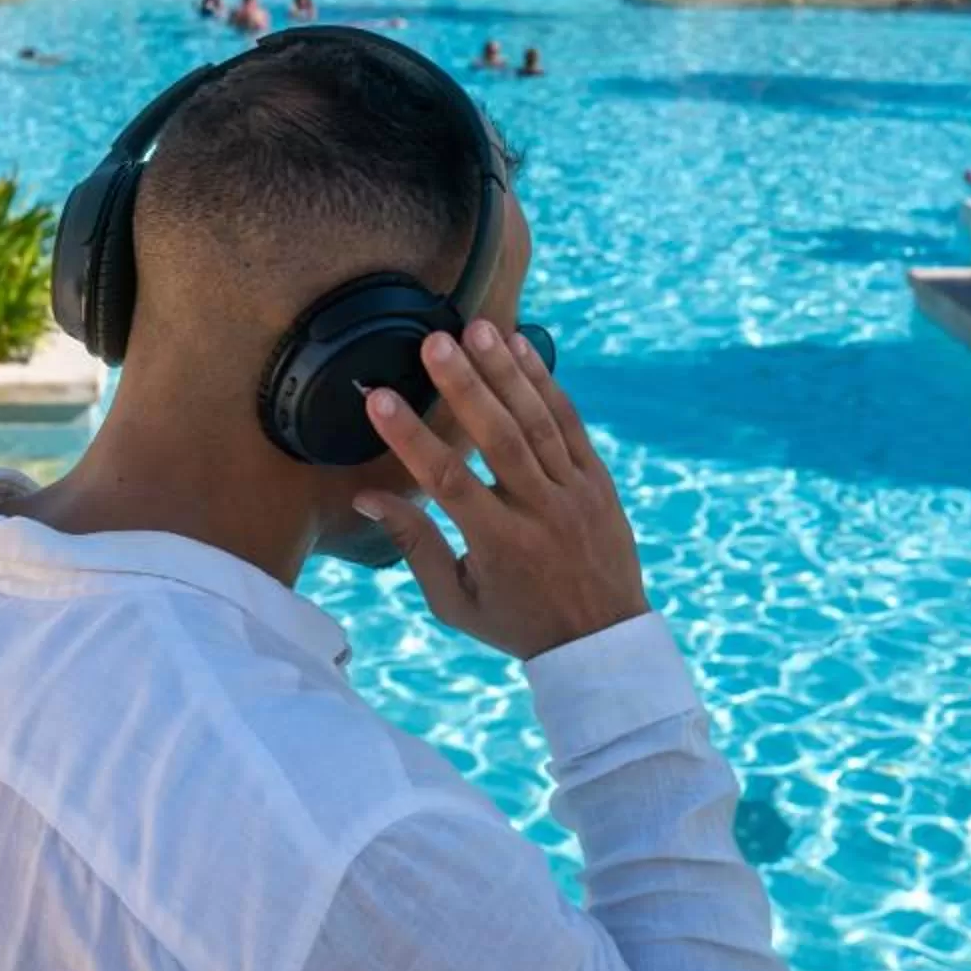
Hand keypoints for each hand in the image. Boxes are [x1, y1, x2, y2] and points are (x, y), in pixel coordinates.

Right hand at [353, 321, 648, 660]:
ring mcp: (574, 492)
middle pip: (499, 439)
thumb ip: (415, 545)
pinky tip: (521, 347)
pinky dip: (546, 383)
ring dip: (505, 372)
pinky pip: (571, 423)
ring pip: (538, 422)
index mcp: (500, 545)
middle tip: (433, 342)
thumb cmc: (517, 623)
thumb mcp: (456, 601)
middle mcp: (540, 512)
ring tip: (476, 328)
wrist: (603, 642)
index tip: (378, 398)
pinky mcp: (599, 479)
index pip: (450, 482)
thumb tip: (368, 495)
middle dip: (464, 387)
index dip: (412, 438)